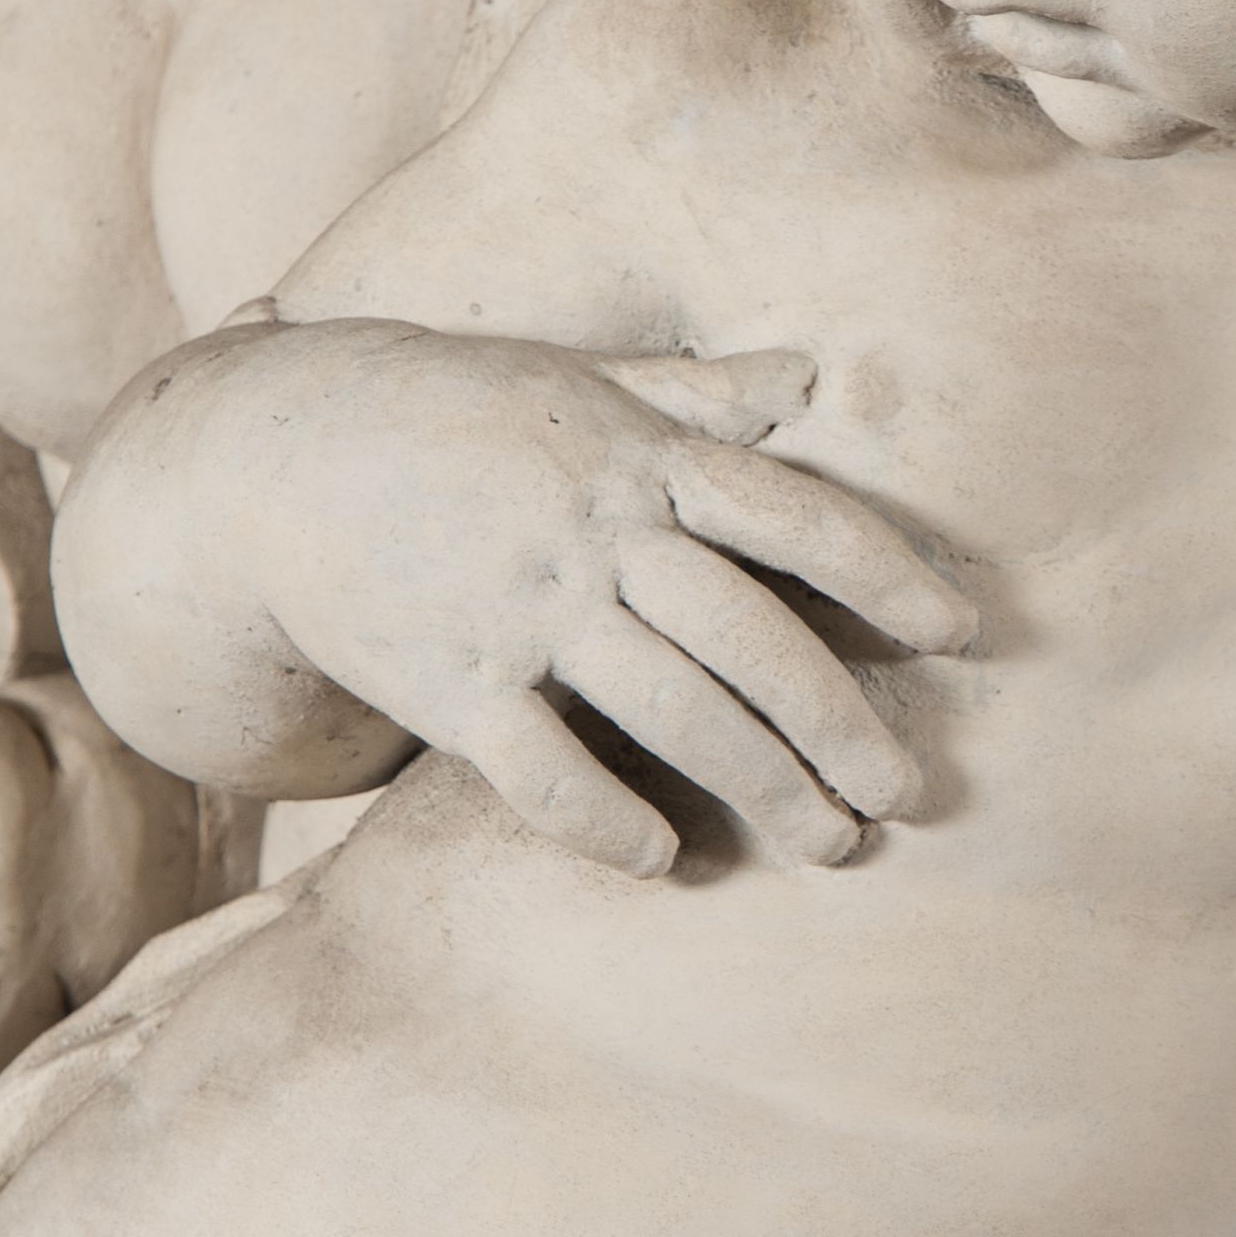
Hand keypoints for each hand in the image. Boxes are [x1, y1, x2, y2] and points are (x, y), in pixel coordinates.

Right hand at [253, 320, 973, 873]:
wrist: (270, 456)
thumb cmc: (445, 416)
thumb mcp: (576, 384)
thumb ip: (697, 395)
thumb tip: (811, 374)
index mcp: (636, 456)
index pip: (793, 512)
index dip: (888, 571)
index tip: (965, 631)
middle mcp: (593, 532)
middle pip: (752, 636)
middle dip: (841, 722)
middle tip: (903, 793)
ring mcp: (521, 610)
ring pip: (672, 712)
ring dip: (764, 785)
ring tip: (830, 842)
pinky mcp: (449, 682)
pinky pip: (544, 772)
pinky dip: (607, 823)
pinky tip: (663, 861)